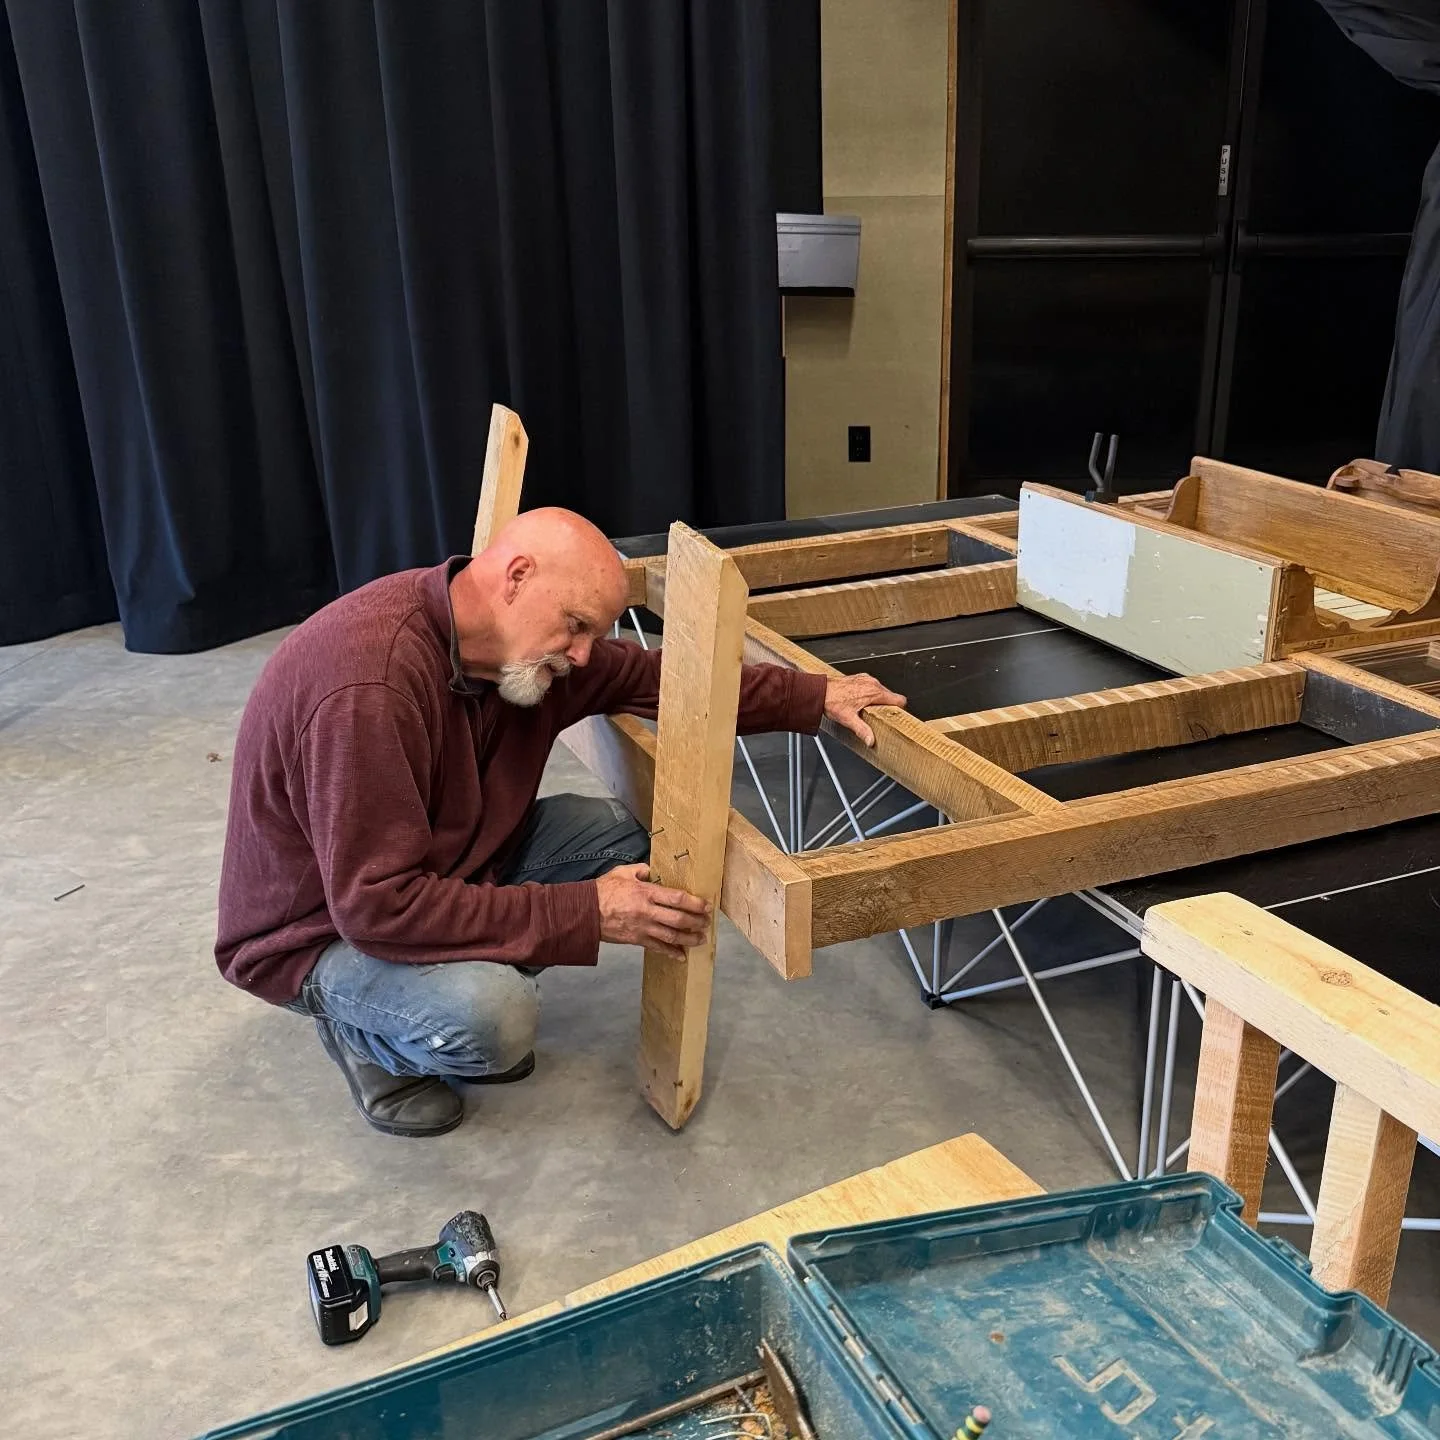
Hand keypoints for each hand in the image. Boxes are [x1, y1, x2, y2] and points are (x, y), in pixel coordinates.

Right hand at [596, 863, 710, 958]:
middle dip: (696, 922)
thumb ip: (641, 870)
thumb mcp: (623, 872)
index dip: (694, 903)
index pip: (676, 898)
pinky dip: (671, 953)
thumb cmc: (603, 891)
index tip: (706, 906)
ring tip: (701, 939)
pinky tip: (682, 956)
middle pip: (678, 919)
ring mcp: (642, 928)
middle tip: (707, 923)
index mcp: (646, 893)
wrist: (584, 912)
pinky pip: (657, 948)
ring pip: (671, 936)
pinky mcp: (636, 940)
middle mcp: (647, 912)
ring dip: (689, 939)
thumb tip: (653, 869)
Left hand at [823, 673, 905, 746]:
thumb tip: (871, 740)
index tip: (895, 716)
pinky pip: (872, 687)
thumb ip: (862, 730)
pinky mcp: (860, 678)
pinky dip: (871, 694)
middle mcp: (872, 683)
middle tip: (879, 716)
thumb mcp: (849, 719)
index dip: (900, 709)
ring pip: (882, 691)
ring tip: (869, 710)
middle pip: (891, 696)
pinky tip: (861, 702)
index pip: (899, 699)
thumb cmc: (832, 701)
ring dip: (879, 700)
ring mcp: (866, 679)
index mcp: (874, 692)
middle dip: (888, 706)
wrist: (819, 690)